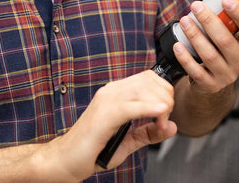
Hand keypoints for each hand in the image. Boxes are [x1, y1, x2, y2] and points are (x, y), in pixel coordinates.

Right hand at [41, 70, 176, 180]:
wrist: (65, 160)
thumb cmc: (93, 150)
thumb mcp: (128, 142)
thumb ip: (149, 133)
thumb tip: (173, 126)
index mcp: (117, 93)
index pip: (150, 78)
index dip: (165, 93)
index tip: (165, 116)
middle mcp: (111, 92)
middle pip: (150, 81)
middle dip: (166, 98)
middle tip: (164, 121)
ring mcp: (106, 101)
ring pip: (143, 90)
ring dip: (160, 105)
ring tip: (161, 123)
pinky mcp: (103, 115)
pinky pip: (130, 106)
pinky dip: (148, 108)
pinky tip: (160, 113)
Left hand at [173, 0, 238, 94]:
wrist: (214, 77)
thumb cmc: (222, 48)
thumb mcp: (231, 34)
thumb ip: (228, 19)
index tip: (226, 0)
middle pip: (226, 41)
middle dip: (209, 21)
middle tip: (196, 7)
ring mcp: (227, 75)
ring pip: (209, 55)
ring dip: (195, 36)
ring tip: (185, 21)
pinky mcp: (211, 85)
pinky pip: (196, 71)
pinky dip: (186, 57)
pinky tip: (179, 45)